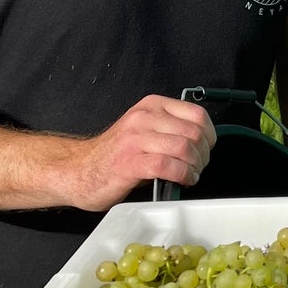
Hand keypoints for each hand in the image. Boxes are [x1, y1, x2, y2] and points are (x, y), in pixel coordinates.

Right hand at [58, 95, 216, 209]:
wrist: (79, 171)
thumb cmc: (115, 154)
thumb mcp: (145, 130)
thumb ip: (170, 129)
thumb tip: (202, 142)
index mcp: (151, 106)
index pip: (197, 114)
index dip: (209, 135)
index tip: (206, 149)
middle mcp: (144, 118)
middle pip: (193, 133)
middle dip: (203, 155)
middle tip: (198, 167)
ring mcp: (135, 139)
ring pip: (183, 148)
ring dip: (194, 167)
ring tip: (190, 175)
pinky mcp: (129, 162)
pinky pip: (166, 166)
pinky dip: (181, 175)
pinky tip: (181, 180)